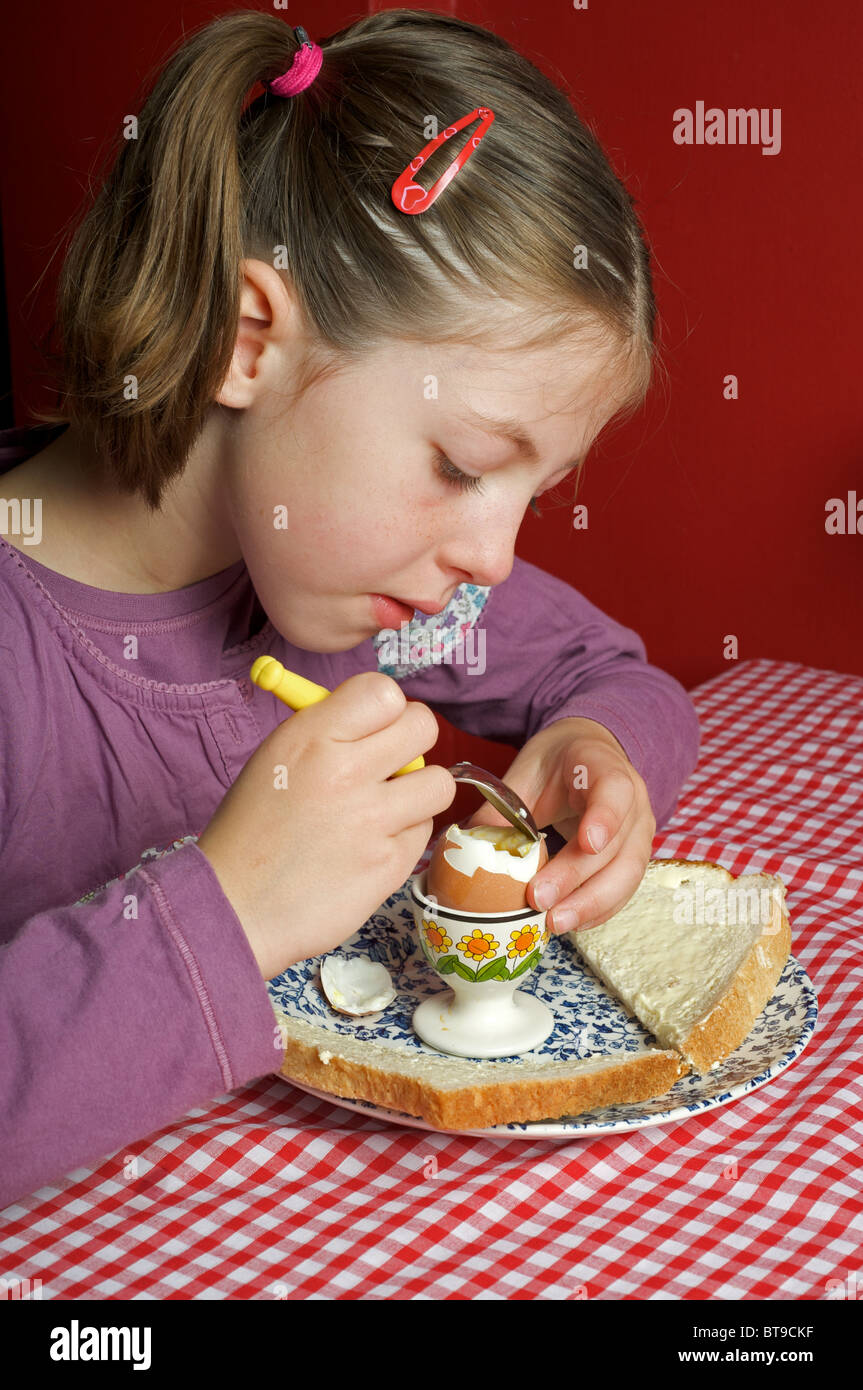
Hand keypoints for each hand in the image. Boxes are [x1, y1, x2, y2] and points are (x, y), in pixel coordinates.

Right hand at [198, 671, 455, 977]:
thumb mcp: (274, 758)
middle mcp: (345, 772)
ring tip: (385, 808)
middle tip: (390, 764)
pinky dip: (404, 835)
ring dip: (417, 792)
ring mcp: (372, 821)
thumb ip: (328, 731)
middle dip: (410, 742)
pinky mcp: (390, 864)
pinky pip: (425, 830)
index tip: (374, 728)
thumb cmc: (250, 831)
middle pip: (424, 726)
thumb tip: (380, 717)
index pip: (384, 691)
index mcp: (310, 737)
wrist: (234, 908)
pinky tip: (371, 846)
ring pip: (438, 782)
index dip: (385, 710)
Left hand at [464, 717, 655, 934]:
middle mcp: (633, 802)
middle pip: (616, 845)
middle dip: (576, 877)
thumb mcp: (526, 773)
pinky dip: (597, 910)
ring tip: (554, 922)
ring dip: (590, 904)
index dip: (605, 818)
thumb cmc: (556, 764)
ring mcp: (639, 832)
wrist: (587, 754)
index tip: (588, 843)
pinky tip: (570, 922)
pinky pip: (623, 890)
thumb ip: (503, 808)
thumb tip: (468, 850)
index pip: (614, 790)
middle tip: (539, 900)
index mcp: (604, 767)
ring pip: (626, 874)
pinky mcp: (634, 858)